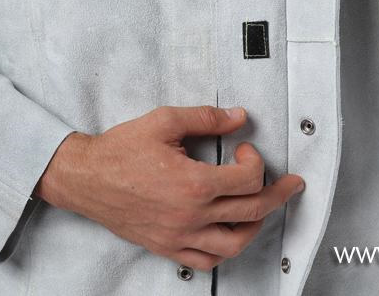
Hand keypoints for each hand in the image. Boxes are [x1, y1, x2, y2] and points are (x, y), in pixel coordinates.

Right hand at [36, 106, 304, 271]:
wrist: (86, 178)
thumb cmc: (120, 150)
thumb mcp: (164, 121)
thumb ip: (206, 118)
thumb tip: (238, 117)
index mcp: (193, 183)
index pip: (248, 178)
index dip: (255, 159)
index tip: (244, 148)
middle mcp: (191, 214)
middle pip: (252, 211)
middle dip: (279, 195)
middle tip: (291, 184)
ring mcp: (180, 235)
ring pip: (235, 243)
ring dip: (257, 225)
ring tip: (262, 209)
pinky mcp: (168, 246)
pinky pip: (206, 261)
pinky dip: (225, 250)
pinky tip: (230, 233)